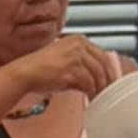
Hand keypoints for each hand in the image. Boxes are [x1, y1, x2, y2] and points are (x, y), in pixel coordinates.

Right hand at [5, 34, 122, 99]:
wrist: (25, 72)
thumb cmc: (40, 67)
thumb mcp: (63, 56)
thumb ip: (81, 61)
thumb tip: (97, 75)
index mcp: (78, 40)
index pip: (102, 55)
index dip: (109, 70)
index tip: (111, 81)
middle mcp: (79, 46)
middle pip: (102, 65)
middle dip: (107, 81)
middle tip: (109, 92)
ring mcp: (76, 58)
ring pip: (97, 76)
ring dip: (99, 88)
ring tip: (98, 97)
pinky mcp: (72, 71)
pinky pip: (88, 84)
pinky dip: (91, 93)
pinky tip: (89, 98)